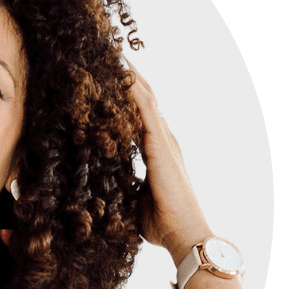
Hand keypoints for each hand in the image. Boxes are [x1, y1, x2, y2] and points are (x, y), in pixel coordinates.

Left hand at [126, 57, 211, 265]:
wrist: (186, 236)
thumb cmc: (162, 222)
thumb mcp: (134, 196)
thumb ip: (122, 183)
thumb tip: (102, 183)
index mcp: (157, 149)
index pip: (139, 113)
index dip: (126, 92)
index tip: (109, 74)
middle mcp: (163, 140)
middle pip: (144, 97)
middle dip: (127, 75)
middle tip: (109, 52)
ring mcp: (164, 141)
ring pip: (145, 99)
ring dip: (129, 76)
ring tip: (112, 53)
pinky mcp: (161, 148)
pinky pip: (146, 113)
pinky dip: (133, 93)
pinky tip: (122, 76)